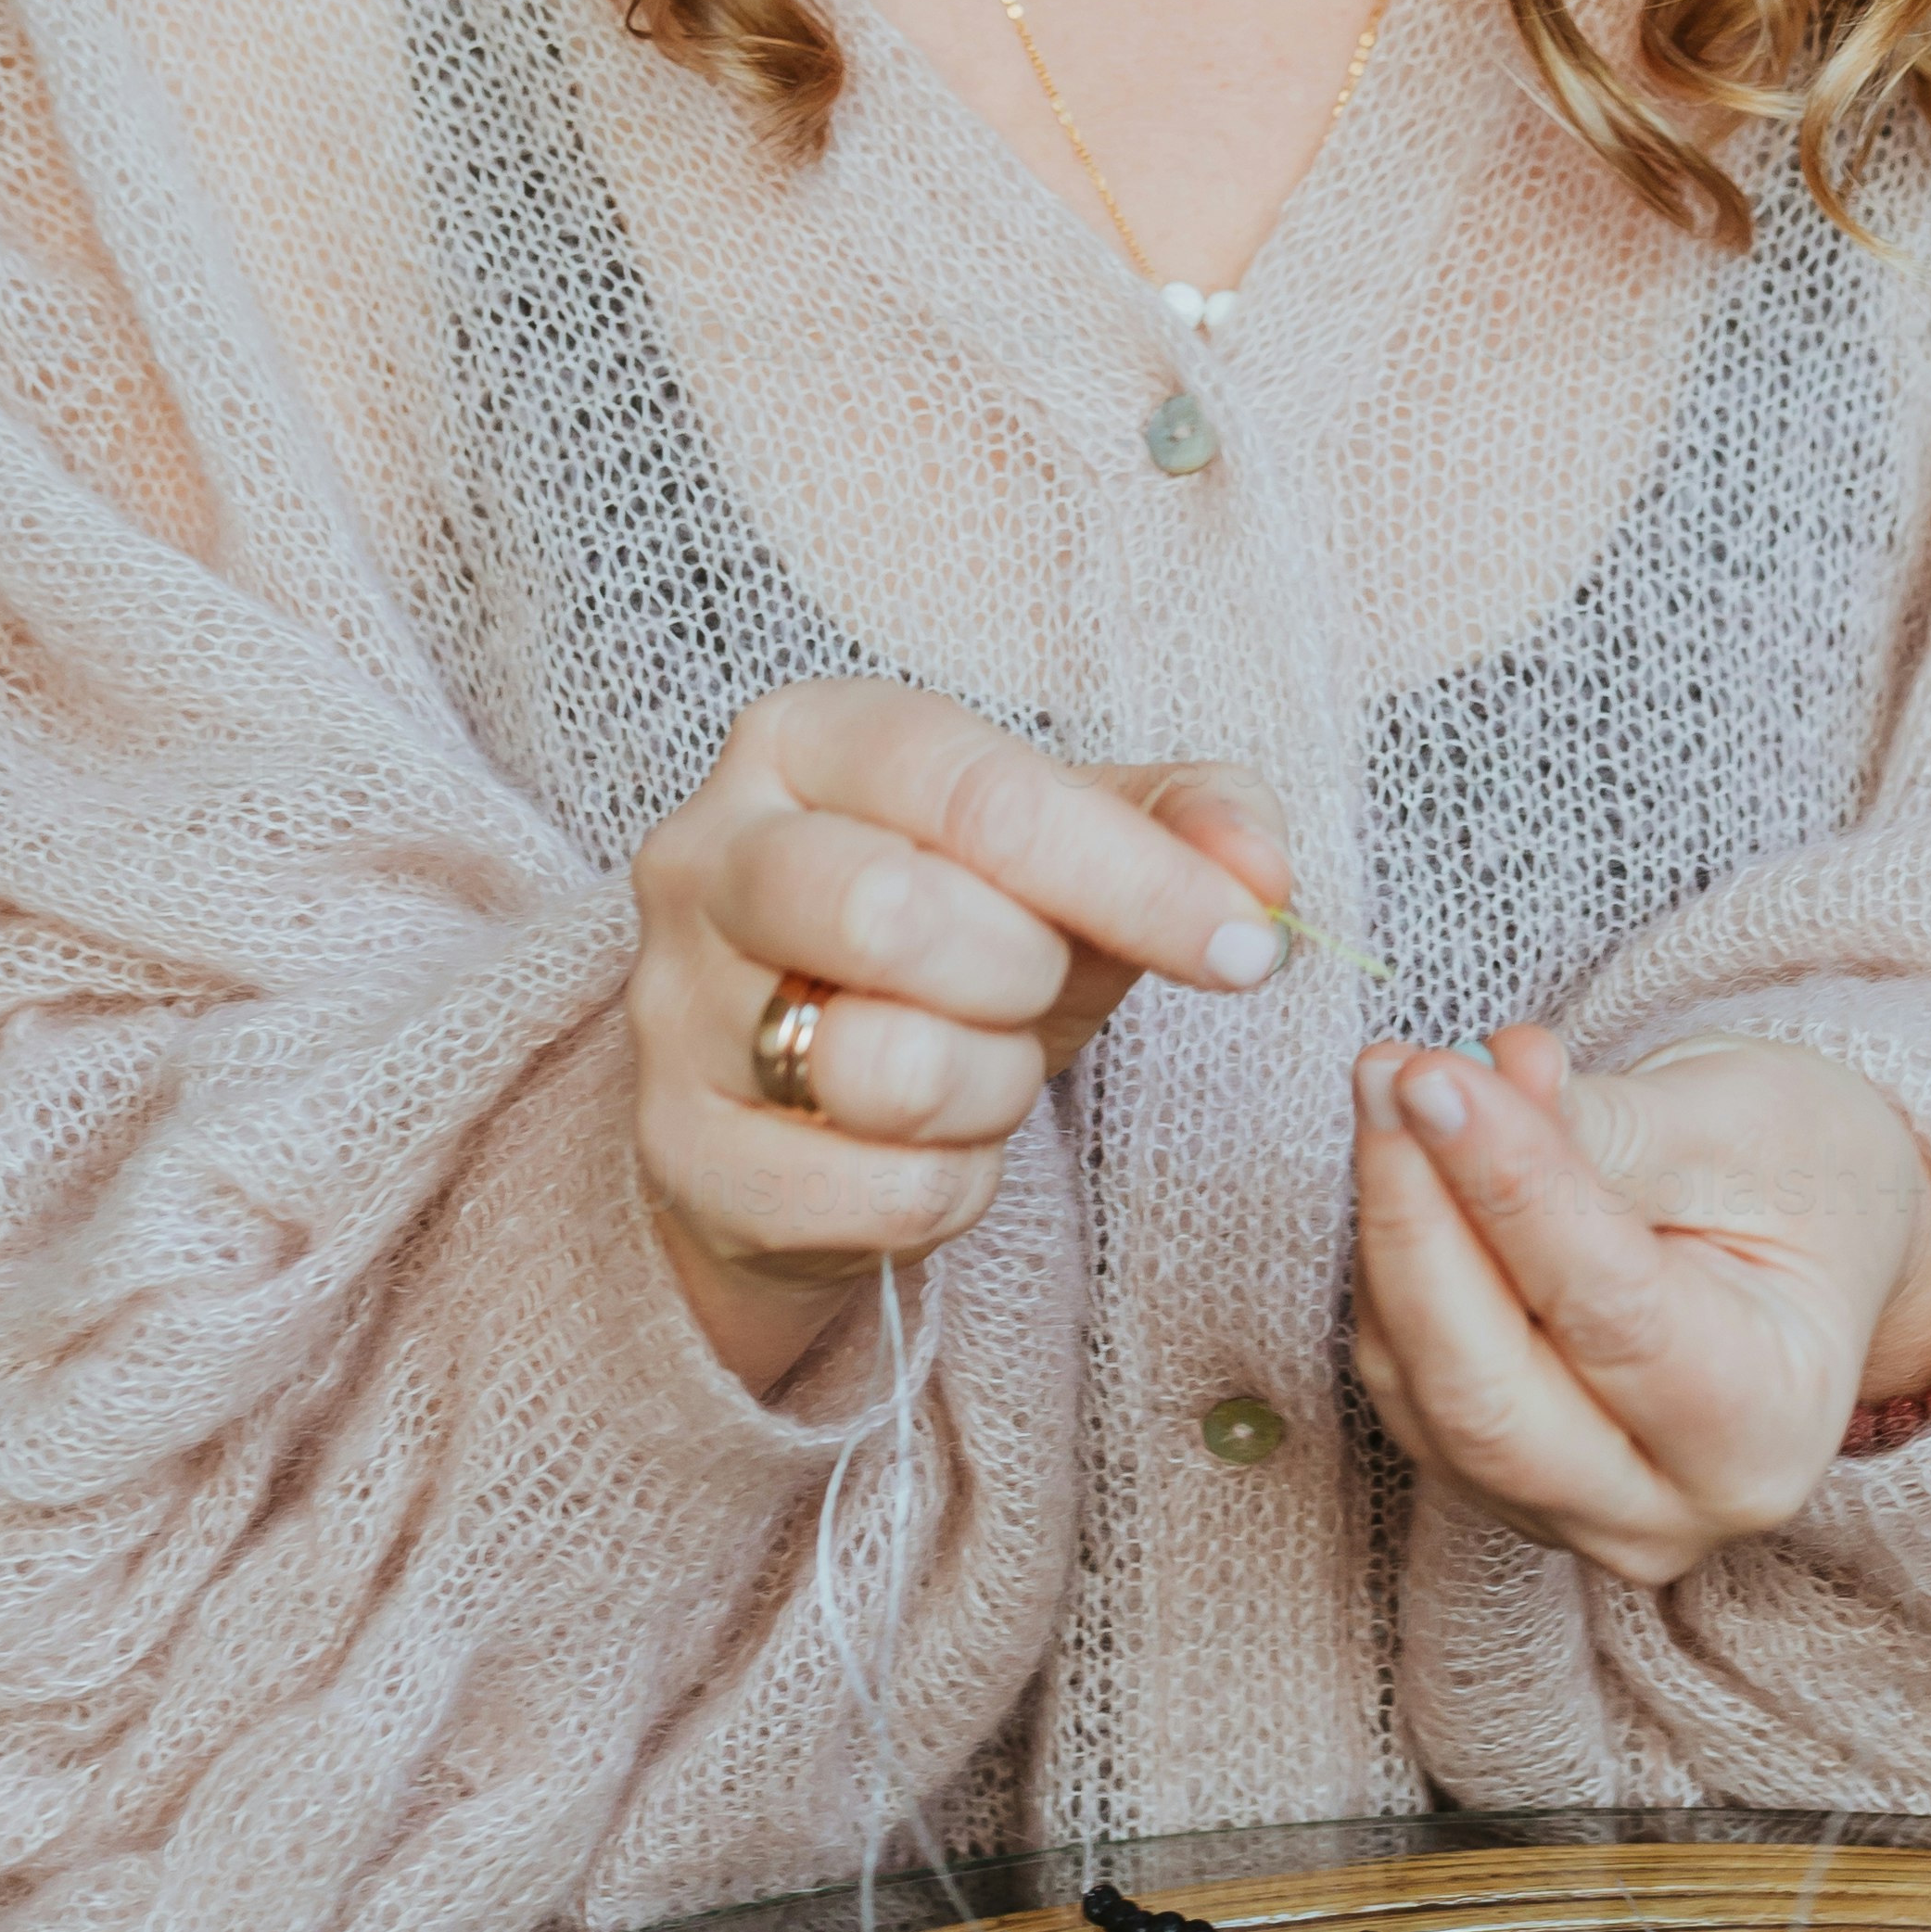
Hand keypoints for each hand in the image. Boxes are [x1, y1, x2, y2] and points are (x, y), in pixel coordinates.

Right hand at [630, 685, 1289, 1393]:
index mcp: (804, 737)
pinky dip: (948, 1191)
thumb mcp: (1080, 855)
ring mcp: (670, 1010)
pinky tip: (924, 1149)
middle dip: (1022, 979)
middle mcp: (705, 855)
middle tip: (1036, 991)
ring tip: (973, 1067)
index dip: (1134, 877)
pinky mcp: (677, 1153)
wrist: (814, 1100)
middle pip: (893, 914)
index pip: (979, 791)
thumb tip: (1260, 874)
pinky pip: (877, 1194)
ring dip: (987, 1091)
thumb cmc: (959, 941)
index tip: (1243, 947)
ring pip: (883, 1069)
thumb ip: (1193, 824)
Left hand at [1344, 1025, 1930, 1590]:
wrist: (1808, 1243)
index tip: (1436, 1076)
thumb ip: (1605, 1129)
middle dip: (1417, 1224)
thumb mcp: (1742, 1128)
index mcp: (1765, 1432)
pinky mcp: (1489, 1477)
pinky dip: (1392, 1255)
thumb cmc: (1799, 1181)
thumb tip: (1459, 1093)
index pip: (1613, 1319)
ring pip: (1424, 1385)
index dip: (1511, 1191)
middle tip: (1389, 1075)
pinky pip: (1403, 1373)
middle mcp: (1665, 1511)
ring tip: (1396, 1080)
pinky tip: (1409, 1149)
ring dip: (1390, 1225)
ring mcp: (1566, 1509)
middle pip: (1488, 1397)